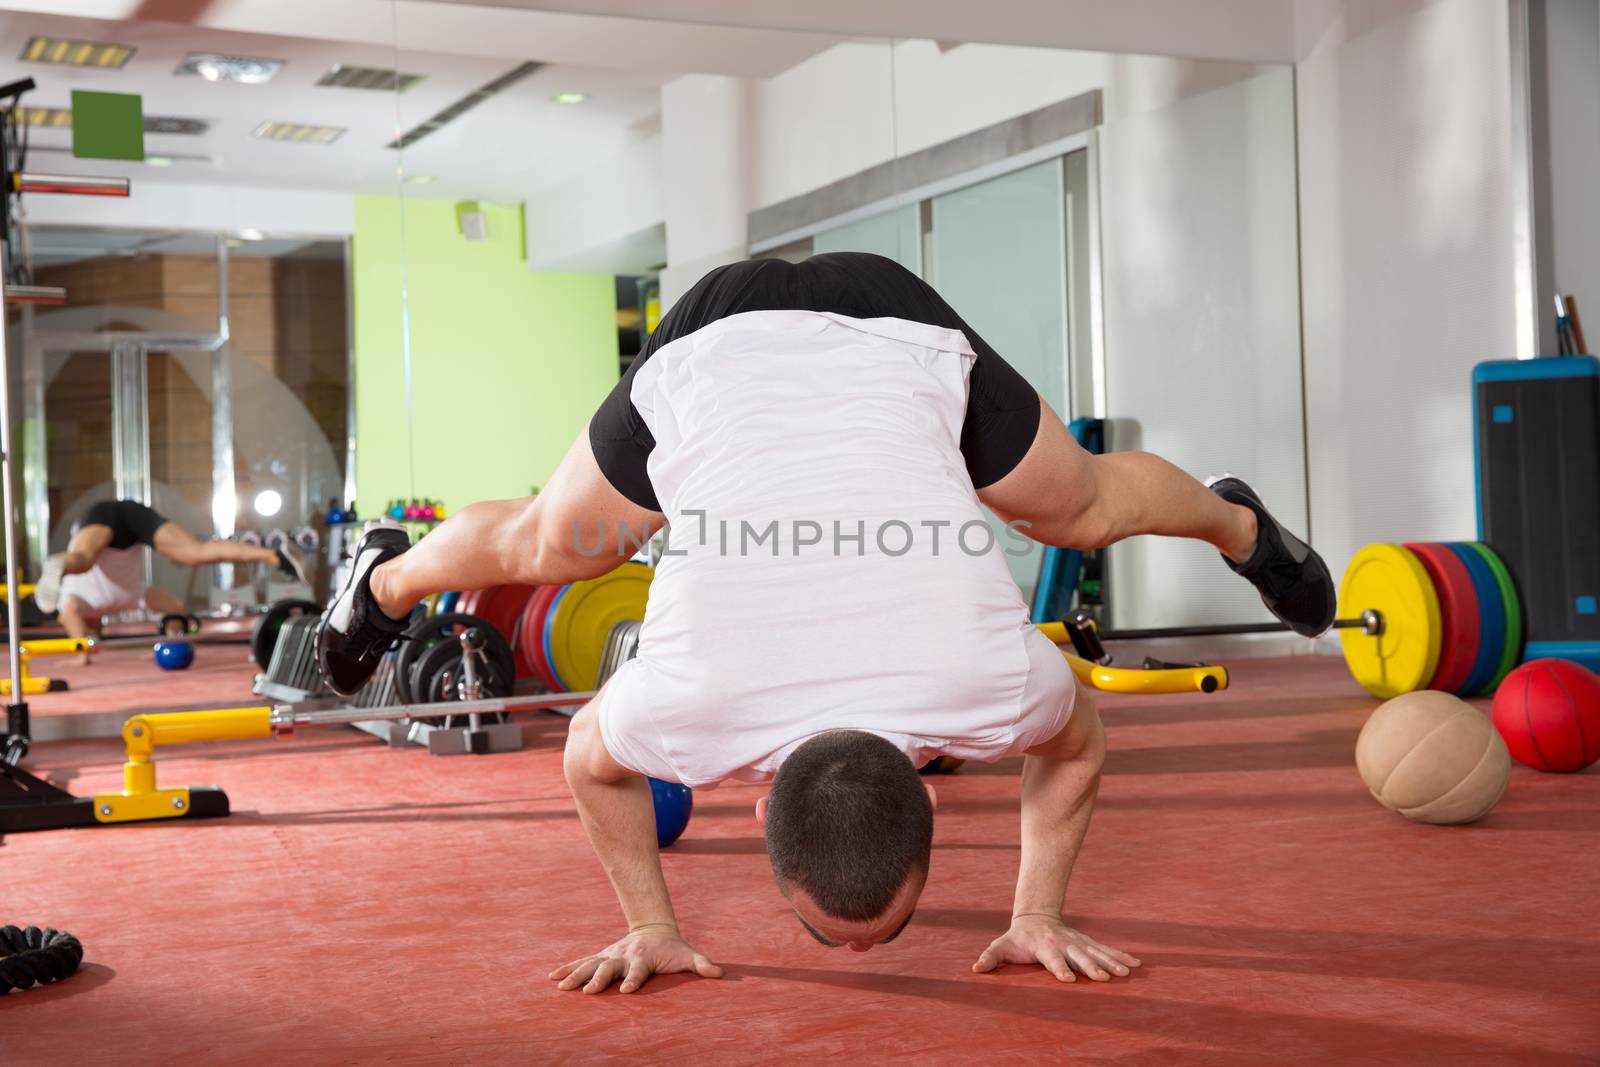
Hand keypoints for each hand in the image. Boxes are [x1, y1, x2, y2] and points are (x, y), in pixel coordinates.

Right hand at [549, 923, 723, 994]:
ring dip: (577, 975)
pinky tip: (552, 977)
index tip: (628, 989)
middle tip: (589, 991)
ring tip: (561, 986)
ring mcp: (610, 956)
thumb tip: (720, 973)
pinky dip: (568, 968)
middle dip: (599, 979)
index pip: (638, 970)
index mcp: (643, 958)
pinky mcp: (602, 957)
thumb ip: (702, 963)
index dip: (635, 978)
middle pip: (609, 967)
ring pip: (591, 964)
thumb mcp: (687, 955)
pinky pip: (582, 963)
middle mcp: (623, 956)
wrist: (654, 929)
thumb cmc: (672, 948)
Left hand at [973, 913, 1140, 981]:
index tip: (1068, 979)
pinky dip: (1120, 956)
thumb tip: (975, 969)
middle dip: (1091, 967)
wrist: (1035, 916)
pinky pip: (1106, 949)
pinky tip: (1135, 963)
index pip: (1052, 959)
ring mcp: (1078, 942)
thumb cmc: (1017, 938)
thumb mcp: (1002, 946)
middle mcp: (1064, 944)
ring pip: (1097, 952)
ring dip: (1111, 962)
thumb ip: (990, 957)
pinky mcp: (1087, 943)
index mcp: (1044, 947)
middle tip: (1103, 978)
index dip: (1059, 968)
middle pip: (1079, 957)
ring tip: (1127, 972)